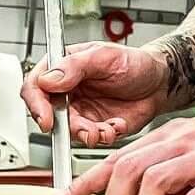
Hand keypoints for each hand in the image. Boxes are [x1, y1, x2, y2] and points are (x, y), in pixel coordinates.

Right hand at [22, 42, 170, 146]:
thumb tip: (49, 79)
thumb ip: (75, 65)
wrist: (160, 83)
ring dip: (87, 134)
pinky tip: (117, 126)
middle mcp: (67, 92)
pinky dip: (103, 137)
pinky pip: (91, 138)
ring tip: (107, 129)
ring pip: (69, 131)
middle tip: (85, 129)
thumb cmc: (134, 63)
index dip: (36, 104)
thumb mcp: (105, 56)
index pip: (35, 87)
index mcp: (62, 69)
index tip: (47, 119)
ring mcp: (80, 111)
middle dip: (66, 127)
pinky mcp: (94, 126)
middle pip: (48, 114)